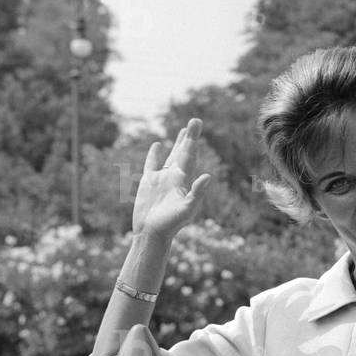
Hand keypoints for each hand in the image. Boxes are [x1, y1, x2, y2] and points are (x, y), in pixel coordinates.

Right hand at [132, 118, 212, 237]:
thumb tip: (208, 176)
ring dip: (178, 143)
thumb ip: (197, 193)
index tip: (197, 124)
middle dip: (189, 137)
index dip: (193, 140)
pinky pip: (151, 164)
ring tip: (184, 130)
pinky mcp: (148, 183)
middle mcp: (175, 177)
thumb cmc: (171, 224)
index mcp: (184, 180)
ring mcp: (162, 179)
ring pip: (171, 156)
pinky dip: (154, 154)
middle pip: (184, 152)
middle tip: (196, 120)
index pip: (191, 155)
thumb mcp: (186, 209)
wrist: (152, 234)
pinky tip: (157, 145)